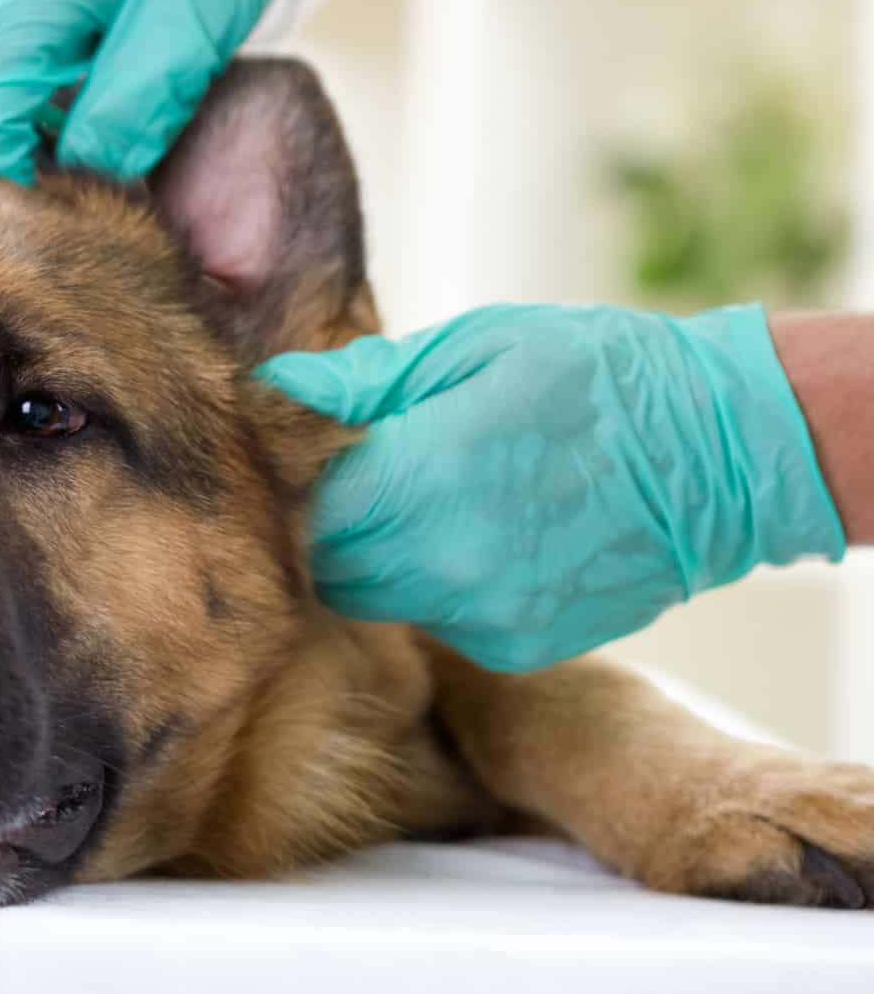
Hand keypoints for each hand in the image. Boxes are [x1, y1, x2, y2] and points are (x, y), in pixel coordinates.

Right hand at [0, 0, 288, 184]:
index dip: (25, 174)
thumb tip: (84, 173)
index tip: (89, 188)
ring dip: (49, 112)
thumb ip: (131, 112)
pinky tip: (102, 63)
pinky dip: (48, 83)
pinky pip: (2, 63)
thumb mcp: (189, 30)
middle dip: (44, 142)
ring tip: (122, 83)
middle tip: (126, 127)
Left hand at [256, 304, 846, 671]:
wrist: (720, 453)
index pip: (303, 506)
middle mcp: (447, 560)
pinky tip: (477, 534)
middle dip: (324, 523)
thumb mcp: (474, 348)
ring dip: (374, 556)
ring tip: (420, 499)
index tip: (305, 452)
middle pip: (325, 565)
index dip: (292, 480)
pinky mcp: (515, 646)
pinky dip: (432, 585)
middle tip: (358, 474)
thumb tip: (275, 386)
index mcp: (429, 474)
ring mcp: (483, 614)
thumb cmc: (591, 375)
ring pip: (373, 599)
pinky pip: (433, 621)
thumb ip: (366, 382)